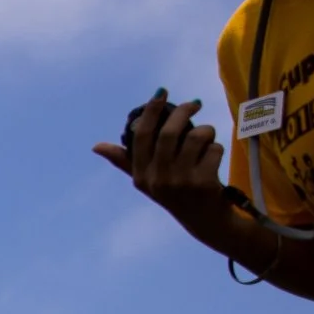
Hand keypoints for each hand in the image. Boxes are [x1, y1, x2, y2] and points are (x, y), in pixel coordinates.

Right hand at [93, 89, 231, 235]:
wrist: (205, 221)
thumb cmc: (176, 195)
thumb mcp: (147, 181)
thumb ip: (125, 161)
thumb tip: (96, 146)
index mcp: (140, 176)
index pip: (142, 136)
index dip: (151, 111)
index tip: (162, 92)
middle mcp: (157, 180)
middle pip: (169, 132)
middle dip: (184, 111)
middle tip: (195, 103)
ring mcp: (180, 182)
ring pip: (196, 137)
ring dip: (206, 132)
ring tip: (207, 138)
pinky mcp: (203, 183)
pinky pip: (214, 149)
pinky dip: (217, 149)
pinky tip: (213, 160)